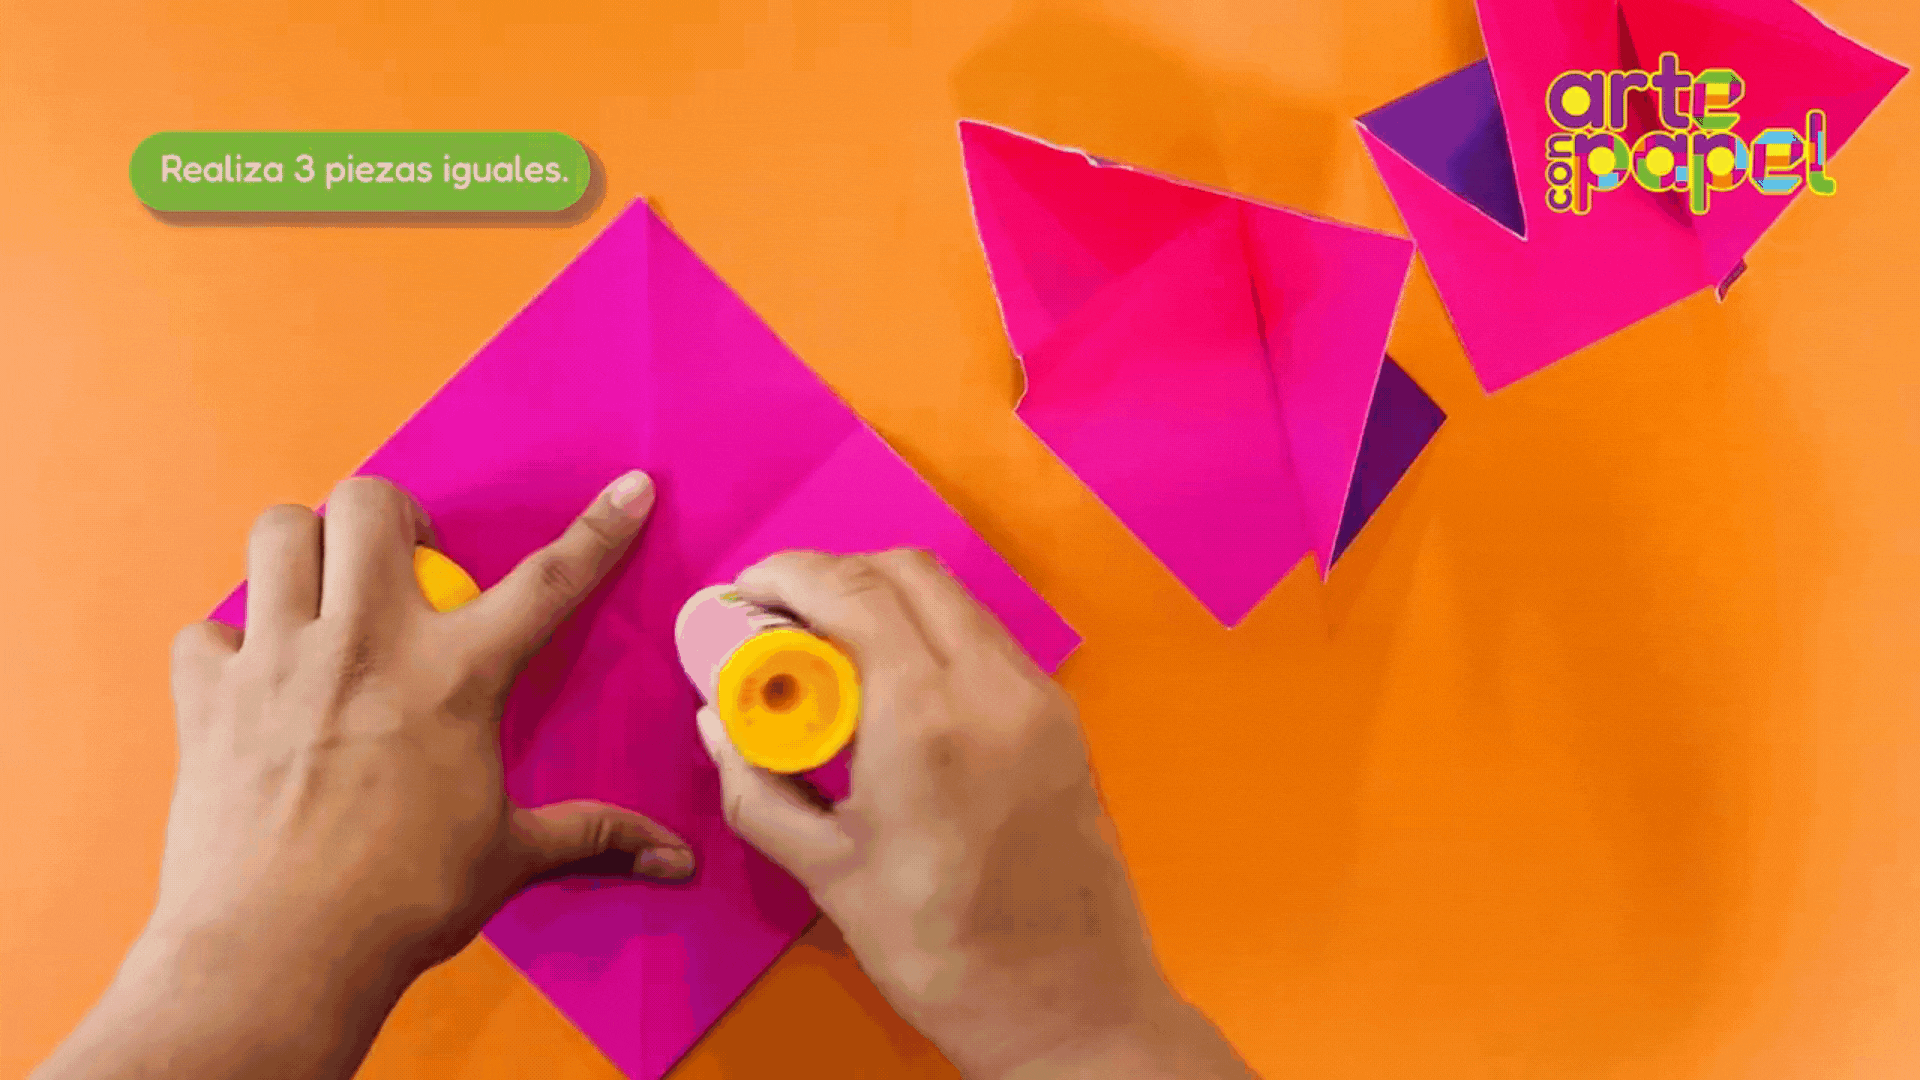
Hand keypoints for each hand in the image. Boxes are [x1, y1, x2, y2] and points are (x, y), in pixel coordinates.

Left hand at [37, 471, 689, 1079]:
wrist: (277, 954)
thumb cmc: (400, 904)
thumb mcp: (509, 858)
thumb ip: (591, 835)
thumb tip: (674, 858)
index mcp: (457, 677)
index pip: (548, 582)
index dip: (598, 531)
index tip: (628, 490)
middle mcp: (367, 644)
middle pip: (370, 504)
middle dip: (391, 518)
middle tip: (404, 569)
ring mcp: (279, 662)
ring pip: (277, 534)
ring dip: (304, 552)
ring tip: (325, 599)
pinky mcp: (210, 698)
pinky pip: (206, 631)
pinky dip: (227, 646)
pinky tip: (254, 684)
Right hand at [698, 550, 1254, 1079]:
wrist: (1072, 1005)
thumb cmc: (942, 953)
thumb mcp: (827, 874)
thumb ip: (757, 786)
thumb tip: (718, 721)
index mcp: (925, 719)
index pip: (852, 590)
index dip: (788, 573)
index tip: (746, 593)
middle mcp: (992, 687)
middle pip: (906, 571)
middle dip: (833, 575)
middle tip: (781, 619)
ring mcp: (1039, 698)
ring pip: (953, 598)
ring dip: (884, 600)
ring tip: (831, 654)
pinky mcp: (1062, 720)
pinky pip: (986, 640)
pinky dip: (930, 634)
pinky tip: (893, 689)